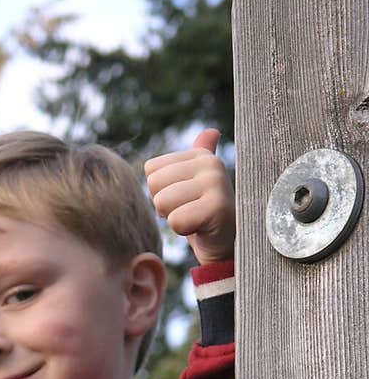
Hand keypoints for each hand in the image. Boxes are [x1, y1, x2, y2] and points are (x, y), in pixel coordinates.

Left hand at [144, 128, 234, 265]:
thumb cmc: (205, 216)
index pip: (150, 170)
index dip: (161, 191)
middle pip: (154, 184)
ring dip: (174, 218)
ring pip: (162, 201)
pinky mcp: (217, 207)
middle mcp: (211, 163)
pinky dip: (184, 230)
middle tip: (189, 212)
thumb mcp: (196, 185)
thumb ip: (199, 157)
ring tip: (195, 219)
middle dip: (165, 206)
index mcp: (201, 155)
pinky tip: (201, 228)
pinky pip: (176, 220)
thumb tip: (211, 132)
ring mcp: (216, 183)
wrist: (227, 246)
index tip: (185, 200)